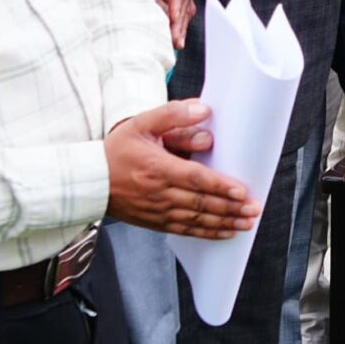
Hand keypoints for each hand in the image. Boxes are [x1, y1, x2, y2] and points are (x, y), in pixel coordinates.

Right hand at [105, 100, 259, 236]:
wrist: (90, 181)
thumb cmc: (117, 150)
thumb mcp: (141, 123)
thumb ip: (173, 114)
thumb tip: (204, 110)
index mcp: (157, 168)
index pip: (195, 179)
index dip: (220, 187)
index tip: (242, 191)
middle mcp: (159, 193)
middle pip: (201, 204)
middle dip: (231, 208)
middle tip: (254, 209)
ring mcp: (157, 211)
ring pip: (196, 220)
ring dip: (224, 223)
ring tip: (247, 223)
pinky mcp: (155, 222)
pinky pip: (185, 230)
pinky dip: (207, 233)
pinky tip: (225, 232)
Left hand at [157, 0, 200, 48]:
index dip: (176, 3)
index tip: (172, 19)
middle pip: (186, 0)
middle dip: (181, 22)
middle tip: (175, 42)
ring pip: (187, 3)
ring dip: (182, 23)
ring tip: (177, 42)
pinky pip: (184, 0)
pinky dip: (181, 16)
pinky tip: (177, 29)